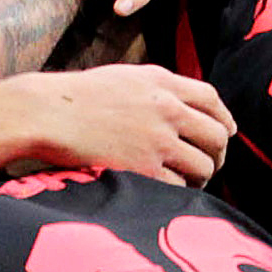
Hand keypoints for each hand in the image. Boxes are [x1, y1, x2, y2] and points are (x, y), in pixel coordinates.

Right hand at [0, 64, 234, 183]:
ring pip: (203, 166)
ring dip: (200, 177)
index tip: (226, 132)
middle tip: (209, 165)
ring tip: (188, 182)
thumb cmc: (77, 97)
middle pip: (216, 136)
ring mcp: (157, 140)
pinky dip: (178, 193)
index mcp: (161, 82)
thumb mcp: (123, 77)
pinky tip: (167, 192)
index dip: (224, 118)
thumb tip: (187, 106)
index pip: (211, 99)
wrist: (45, 114)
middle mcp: (166, 109)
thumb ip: (158, 87)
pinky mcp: (144, 169)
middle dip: (218, 154)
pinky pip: (179, 188)